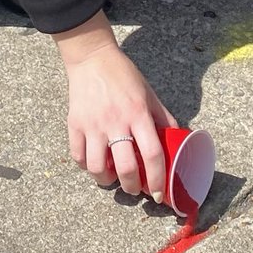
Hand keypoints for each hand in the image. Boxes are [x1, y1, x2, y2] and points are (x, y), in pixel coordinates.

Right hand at [53, 13, 177, 199]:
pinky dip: (87, 167)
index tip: (159, 193)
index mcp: (138, 114)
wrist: (92, 59)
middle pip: (126, 168)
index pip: (152, 155)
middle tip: (136, 189)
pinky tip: (95, 165)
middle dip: (133, 187)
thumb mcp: (149, 93)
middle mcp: (116, 122)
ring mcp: (93, 124)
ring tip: (113, 179)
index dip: (158, 179)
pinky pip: (78, 157)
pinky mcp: (74, 124)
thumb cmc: (124, 75)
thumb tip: (177, 138)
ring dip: (107, 181)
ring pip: (97, 168)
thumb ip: (162, 117)